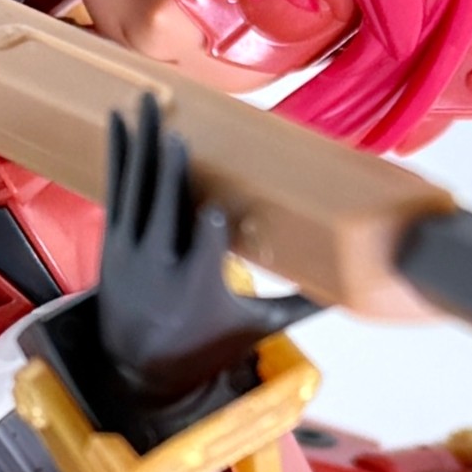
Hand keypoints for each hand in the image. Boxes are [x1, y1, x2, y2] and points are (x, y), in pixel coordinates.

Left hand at [81, 93, 316, 443]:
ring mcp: (130, 250)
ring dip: (141, 143)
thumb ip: (302, 304)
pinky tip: (121, 119)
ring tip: (147, 101)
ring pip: (136, 188)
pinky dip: (119, 154)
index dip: (210, 233)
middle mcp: (159, 266)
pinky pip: (116, 189)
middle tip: (176, 134)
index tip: (217, 210)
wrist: (136, 369)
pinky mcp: (114, 240)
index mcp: (198, 288)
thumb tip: (357, 287)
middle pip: (164, 212)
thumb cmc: (205, 345)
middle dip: (169, 173)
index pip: (206, 255)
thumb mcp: (254, 329)